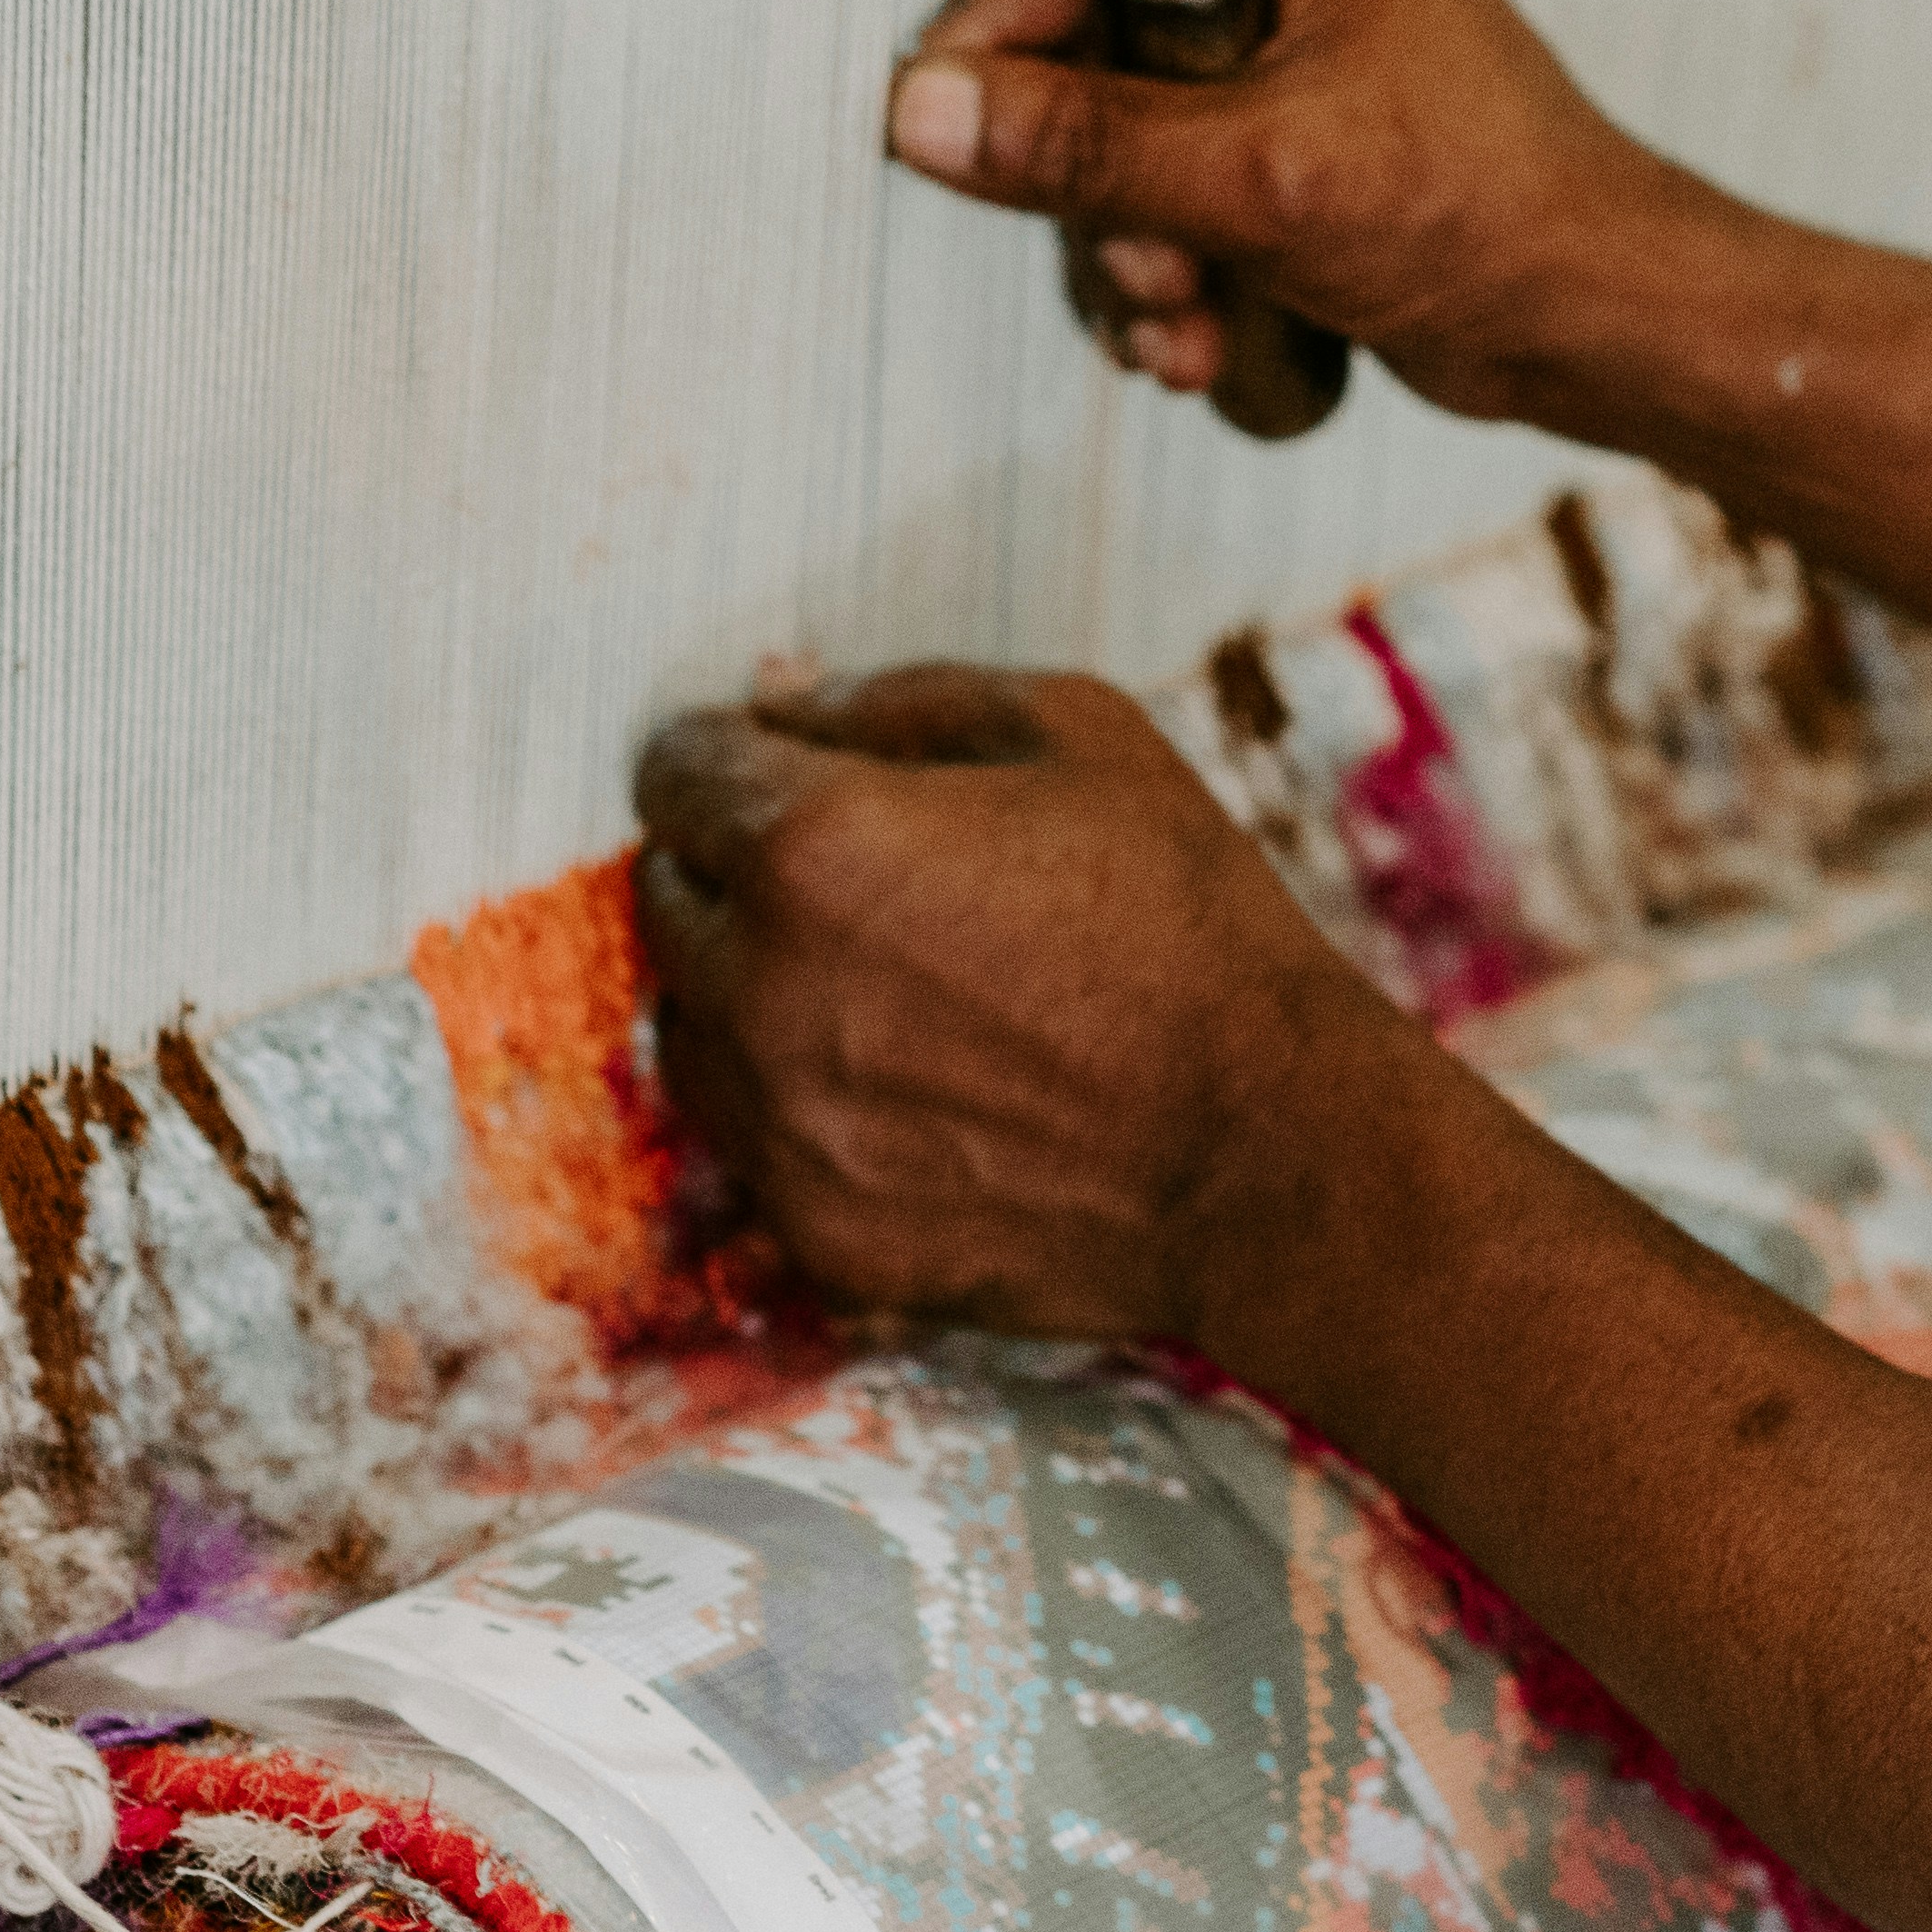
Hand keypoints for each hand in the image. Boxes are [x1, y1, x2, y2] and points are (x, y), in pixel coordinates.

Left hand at [630, 665, 1431, 1343]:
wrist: (1265, 1154)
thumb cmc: (1193, 925)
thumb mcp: (1079, 735)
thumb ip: (903, 701)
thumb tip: (786, 703)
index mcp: (811, 845)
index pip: (676, 771)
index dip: (732, 759)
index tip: (784, 774)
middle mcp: (763, 989)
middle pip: (666, 899)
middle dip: (736, 874)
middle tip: (861, 888)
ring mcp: (780, 1126)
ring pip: (691, 1030)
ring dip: (753, 997)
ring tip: (889, 998)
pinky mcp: (816, 1230)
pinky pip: (756, 1144)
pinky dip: (804, 1111)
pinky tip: (919, 1098)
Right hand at [889, 0, 1699, 427]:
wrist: (1592, 319)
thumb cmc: (1488, 211)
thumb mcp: (1258, 178)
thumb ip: (1080, 143)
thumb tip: (923, 113)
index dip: (1003, 37)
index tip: (946, 129)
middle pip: (1079, 43)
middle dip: (1093, 183)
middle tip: (1145, 264)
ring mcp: (1273, 41)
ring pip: (1109, 136)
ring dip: (1127, 249)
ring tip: (1182, 319)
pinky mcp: (1273, 132)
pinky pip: (1158, 189)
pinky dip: (1165, 270)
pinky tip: (1198, 339)